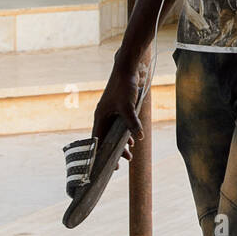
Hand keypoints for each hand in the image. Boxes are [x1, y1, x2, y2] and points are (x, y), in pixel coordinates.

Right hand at [93, 50, 146, 167]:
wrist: (126, 69)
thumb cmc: (124, 86)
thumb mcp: (128, 106)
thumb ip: (132, 122)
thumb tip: (139, 137)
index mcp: (100, 117)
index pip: (97, 140)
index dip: (100, 154)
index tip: (105, 166)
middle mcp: (103, 116)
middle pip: (105, 139)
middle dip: (114, 152)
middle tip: (122, 163)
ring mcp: (110, 113)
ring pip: (113, 134)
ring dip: (121, 144)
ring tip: (130, 155)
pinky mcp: (118, 109)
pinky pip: (119, 127)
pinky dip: (125, 134)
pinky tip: (134, 139)